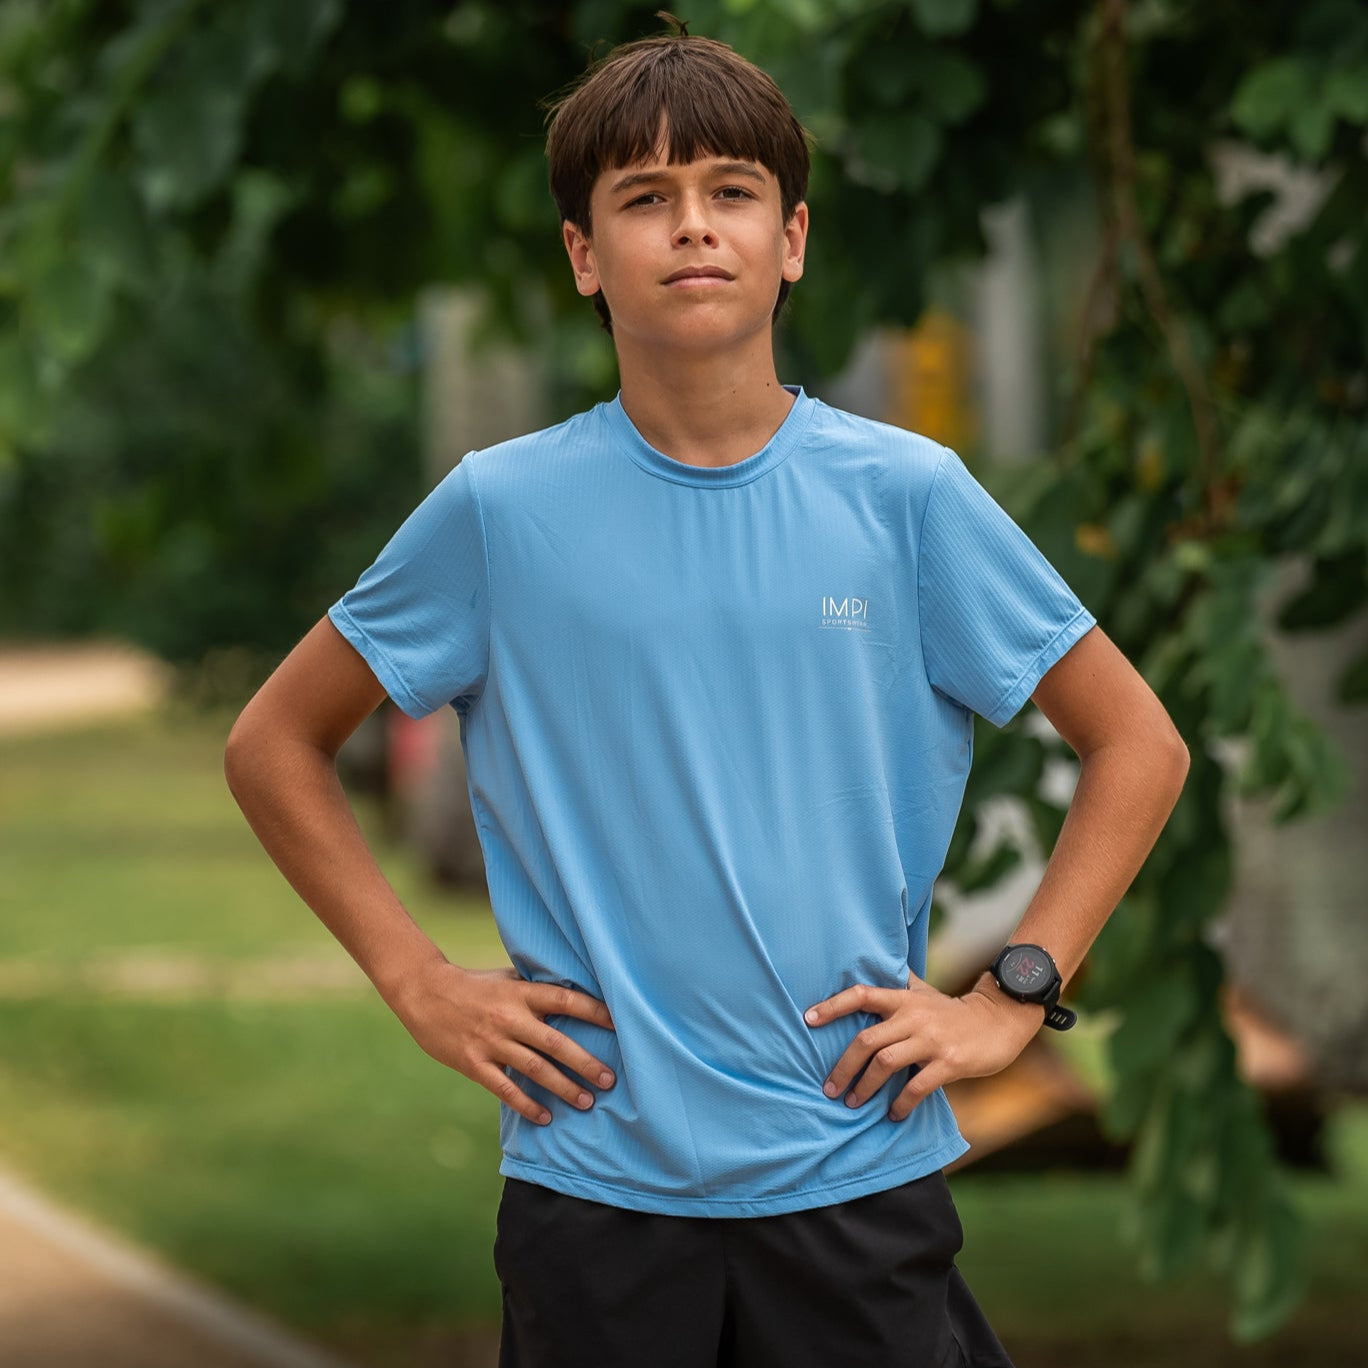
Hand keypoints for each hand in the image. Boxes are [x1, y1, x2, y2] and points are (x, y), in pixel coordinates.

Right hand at [388, 960, 616, 1126]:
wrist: (424, 992)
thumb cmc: (473, 985)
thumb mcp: (506, 979)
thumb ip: (535, 989)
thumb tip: (573, 992)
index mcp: (521, 993)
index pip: (565, 1000)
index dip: (593, 1011)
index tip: (619, 1023)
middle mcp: (510, 1018)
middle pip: (556, 1042)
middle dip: (585, 1063)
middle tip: (610, 1080)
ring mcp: (492, 1043)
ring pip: (535, 1069)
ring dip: (563, 1088)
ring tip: (586, 1102)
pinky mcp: (474, 1064)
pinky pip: (506, 1089)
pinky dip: (527, 1104)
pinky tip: (546, 1116)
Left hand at [803, 970, 1043, 1121]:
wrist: (999, 1021)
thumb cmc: (953, 1010)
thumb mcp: (924, 992)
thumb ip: (899, 985)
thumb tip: (873, 967)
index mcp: (903, 999)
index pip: (861, 995)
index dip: (833, 1006)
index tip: (808, 1019)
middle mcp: (913, 1017)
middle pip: (866, 1040)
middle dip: (843, 1067)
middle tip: (829, 1088)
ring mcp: (931, 1040)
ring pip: (885, 1063)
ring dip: (864, 1087)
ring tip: (853, 1103)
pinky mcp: (949, 1063)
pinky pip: (916, 1086)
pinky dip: (900, 1103)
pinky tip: (892, 1114)